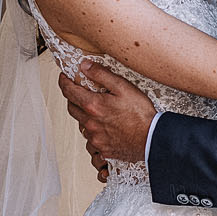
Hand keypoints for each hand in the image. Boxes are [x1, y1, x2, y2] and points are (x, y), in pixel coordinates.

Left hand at [58, 61, 157, 181]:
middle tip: (78, 90)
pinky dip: (94, 130)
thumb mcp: (123, 87)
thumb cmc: (141, 114)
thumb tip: (84, 66)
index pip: (68, 91)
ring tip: (95, 109)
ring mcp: (95, 138)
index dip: (64, 81)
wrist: (152, 140)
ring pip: (81, 124)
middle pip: (71, 108)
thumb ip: (101, 74)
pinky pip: (91, 139)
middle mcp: (90, 123)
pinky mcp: (103, 149)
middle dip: (72, 97)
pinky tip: (104, 126)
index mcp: (92, 106)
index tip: (64, 77)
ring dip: (83, 115)